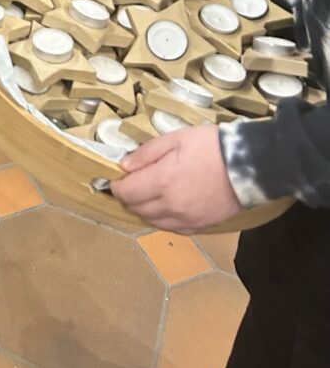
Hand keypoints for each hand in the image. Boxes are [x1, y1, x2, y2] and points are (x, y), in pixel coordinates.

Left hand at [111, 124, 241, 233]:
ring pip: (152, 222)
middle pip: (136, 209)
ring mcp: (186, 220)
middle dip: (128, 196)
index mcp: (163, 182)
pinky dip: (161, 219)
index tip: (116, 177)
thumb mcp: (175, 138)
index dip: (117, 185)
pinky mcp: (200, 227)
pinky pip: (171, 228)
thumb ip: (147, 153)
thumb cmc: (211, 146)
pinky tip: (163, 206)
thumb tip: (124, 166)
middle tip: (130, 183)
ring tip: (145, 193)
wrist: (250, 165)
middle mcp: (171, 206)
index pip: (127, 193)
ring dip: (143, 209)